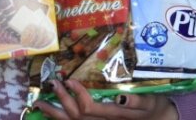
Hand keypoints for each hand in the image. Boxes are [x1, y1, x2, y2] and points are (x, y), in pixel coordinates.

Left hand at [34, 80, 178, 119]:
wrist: (157, 119)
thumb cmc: (154, 107)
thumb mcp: (150, 102)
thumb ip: (137, 102)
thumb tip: (121, 98)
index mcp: (113, 116)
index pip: (89, 108)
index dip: (77, 95)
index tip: (69, 80)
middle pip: (75, 116)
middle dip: (61, 100)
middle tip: (52, 83)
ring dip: (54, 113)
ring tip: (39, 102)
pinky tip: (49, 113)